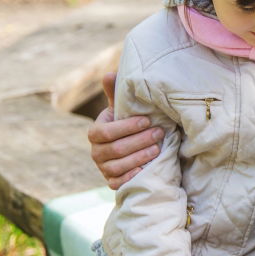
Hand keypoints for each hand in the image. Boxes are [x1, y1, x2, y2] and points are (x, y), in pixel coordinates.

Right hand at [88, 72, 163, 188]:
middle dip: (139, 141)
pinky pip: (119, 182)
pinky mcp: (112, 181)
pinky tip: (147, 170)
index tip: (147, 120)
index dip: (126, 127)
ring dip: (139, 157)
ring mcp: (103, 168)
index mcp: (95, 132)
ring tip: (158, 149)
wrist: (128, 150)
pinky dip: (133, 176)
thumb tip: (109, 73)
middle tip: (159, 133)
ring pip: (118, 166)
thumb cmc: (127, 125)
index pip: (105, 132)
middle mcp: (96, 152)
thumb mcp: (122, 110)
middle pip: (115, 149)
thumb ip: (116, 93)